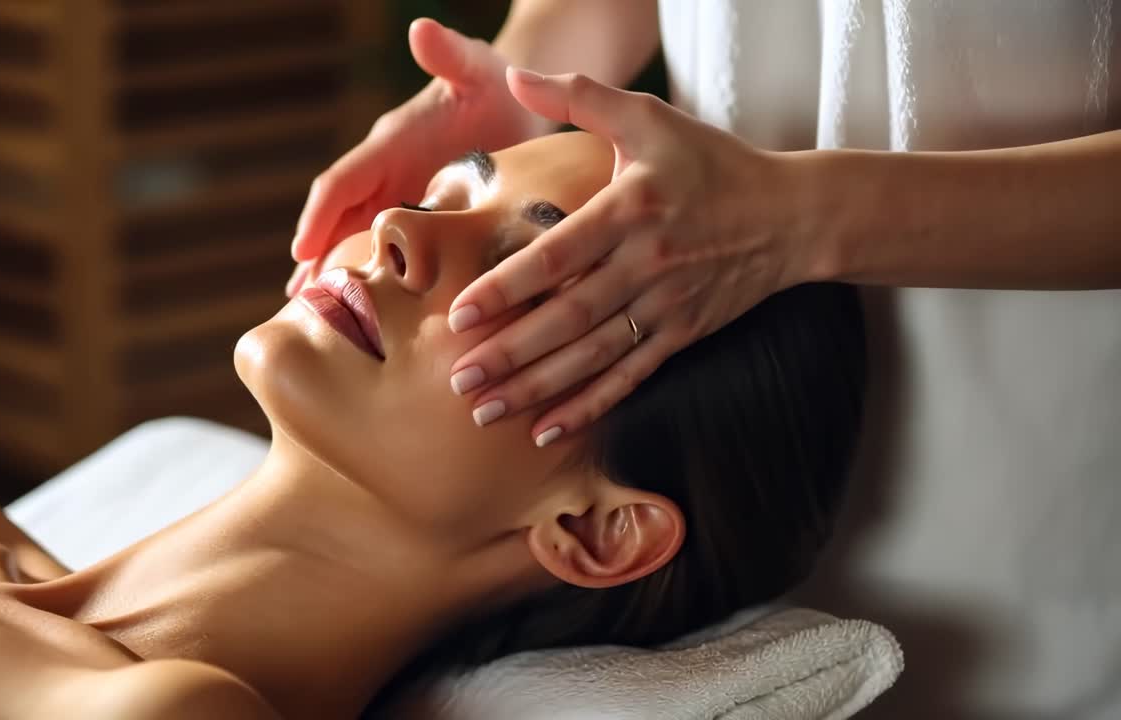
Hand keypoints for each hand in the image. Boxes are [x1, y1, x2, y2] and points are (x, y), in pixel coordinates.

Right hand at [286, 18, 550, 296]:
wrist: (524, 102)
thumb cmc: (502, 84)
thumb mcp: (479, 68)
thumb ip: (451, 53)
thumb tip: (421, 29)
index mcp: (390, 144)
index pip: (341, 183)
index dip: (318, 217)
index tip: (300, 252)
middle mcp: (386, 174)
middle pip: (337, 222)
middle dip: (315, 260)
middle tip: (298, 306)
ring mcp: (401, 198)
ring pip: (356, 241)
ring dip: (336, 275)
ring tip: (319, 319)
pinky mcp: (423, 217)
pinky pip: (389, 251)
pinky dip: (373, 279)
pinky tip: (371, 315)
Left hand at [448, 69, 813, 445]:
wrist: (792, 216)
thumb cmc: (710, 163)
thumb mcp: (650, 117)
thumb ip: (582, 96)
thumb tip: (519, 75)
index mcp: (631, 210)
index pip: (559, 256)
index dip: (508, 287)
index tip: (460, 314)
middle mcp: (646, 265)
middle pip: (568, 319)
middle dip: (509, 353)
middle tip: (457, 377)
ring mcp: (666, 307)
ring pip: (592, 356)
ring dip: (536, 387)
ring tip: (484, 409)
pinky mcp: (681, 335)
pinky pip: (629, 378)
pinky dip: (587, 406)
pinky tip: (545, 428)